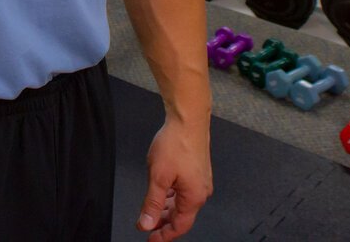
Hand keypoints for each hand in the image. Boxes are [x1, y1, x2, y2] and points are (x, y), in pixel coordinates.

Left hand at [136, 117, 211, 239]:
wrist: (188, 119)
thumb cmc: (176, 143)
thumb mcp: (158, 177)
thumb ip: (152, 203)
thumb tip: (148, 223)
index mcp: (194, 197)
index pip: (179, 226)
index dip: (164, 235)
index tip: (151, 239)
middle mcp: (201, 191)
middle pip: (182, 215)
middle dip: (164, 223)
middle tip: (148, 227)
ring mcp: (200, 180)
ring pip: (182, 202)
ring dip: (167, 209)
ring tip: (152, 212)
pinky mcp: (198, 170)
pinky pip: (184, 190)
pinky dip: (172, 196)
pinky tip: (162, 193)